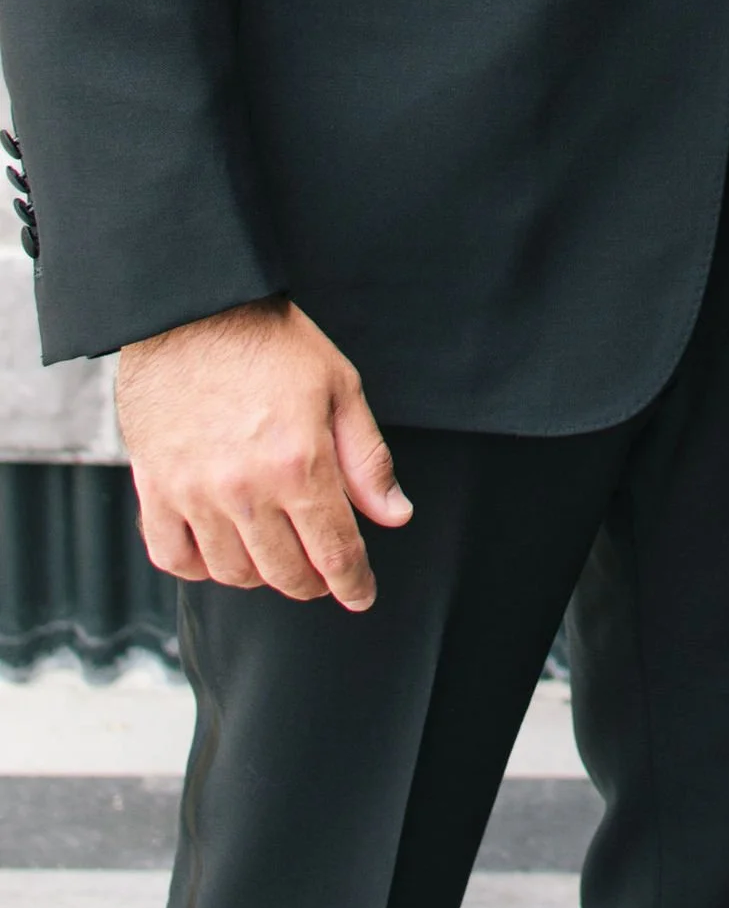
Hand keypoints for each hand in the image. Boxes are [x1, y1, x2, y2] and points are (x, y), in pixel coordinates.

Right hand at [116, 297, 411, 610]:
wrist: (193, 311)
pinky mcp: (155, 488)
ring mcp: (194, 493)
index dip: (354, 583)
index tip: (361, 596)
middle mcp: (245, 489)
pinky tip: (222, 550)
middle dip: (314, 582)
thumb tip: (394, 517)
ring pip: (233, 573)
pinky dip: (201, 566)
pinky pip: (173, 557)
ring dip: (262, 575)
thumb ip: (367, 460)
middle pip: (286, 572)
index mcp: (299, 463)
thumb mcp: (341, 388)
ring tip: (278, 554)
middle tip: (324, 572)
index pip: (335, 551)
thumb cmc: (273, 343)